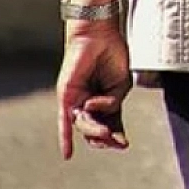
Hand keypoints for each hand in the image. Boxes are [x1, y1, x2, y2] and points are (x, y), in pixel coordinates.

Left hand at [56, 20, 132, 158]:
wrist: (99, 34)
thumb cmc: (111, 53)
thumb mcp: (122, 84)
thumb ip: (113, 102)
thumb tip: (97, 110)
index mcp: (105, 100)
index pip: (110, 124)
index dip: (116, 135)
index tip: (124, 144)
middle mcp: (89, 103)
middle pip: (96, 128)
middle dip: (105, 138)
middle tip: (116, 142)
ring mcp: (77, 100)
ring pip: (85, 125)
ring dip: (95, 132)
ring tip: (105, 132)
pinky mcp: (67, 96)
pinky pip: (64, 121)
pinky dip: (65, 138)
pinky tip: (68, 154)